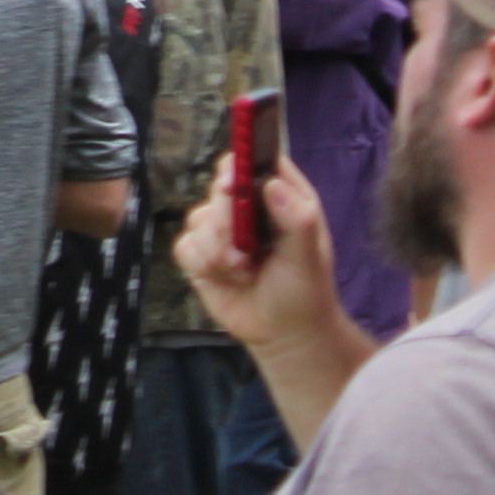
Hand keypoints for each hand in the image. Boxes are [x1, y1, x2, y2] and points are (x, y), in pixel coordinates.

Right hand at [172, 158, 343, 352]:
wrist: (284, 334)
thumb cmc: (305, 289)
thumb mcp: (309, 255)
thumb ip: (296, 218)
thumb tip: (271, 184)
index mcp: (277, 195)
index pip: (253, 160)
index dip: (239, 165)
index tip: (231, 184)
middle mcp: (245, 205)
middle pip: (218, 187)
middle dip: (225, 220)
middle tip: (244, 250)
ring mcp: (220, 230)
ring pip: (197, 218)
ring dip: (218, 250)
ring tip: (243, 271)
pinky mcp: (200, 255)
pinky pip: (185, 246)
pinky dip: (202, 262)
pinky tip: (224, 276)